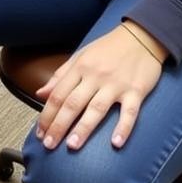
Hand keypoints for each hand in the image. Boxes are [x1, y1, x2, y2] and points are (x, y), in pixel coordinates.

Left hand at [35, 23, 165, 151]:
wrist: (141, 36)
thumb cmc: (108, 49)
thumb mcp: (80, 56)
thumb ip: (60, 76)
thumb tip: (40, 94)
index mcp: (80, 68)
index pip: (58, 95)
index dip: (47, 115)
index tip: (41, 133)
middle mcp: (95, 77)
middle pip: (73, 103)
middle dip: (59, 125)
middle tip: (49, 144)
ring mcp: (116, 85)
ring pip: (96, 109)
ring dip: (83, 129)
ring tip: (72, 146)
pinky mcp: (136, 91)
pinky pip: (129, 112)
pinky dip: (123, 128)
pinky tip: (116, 143)